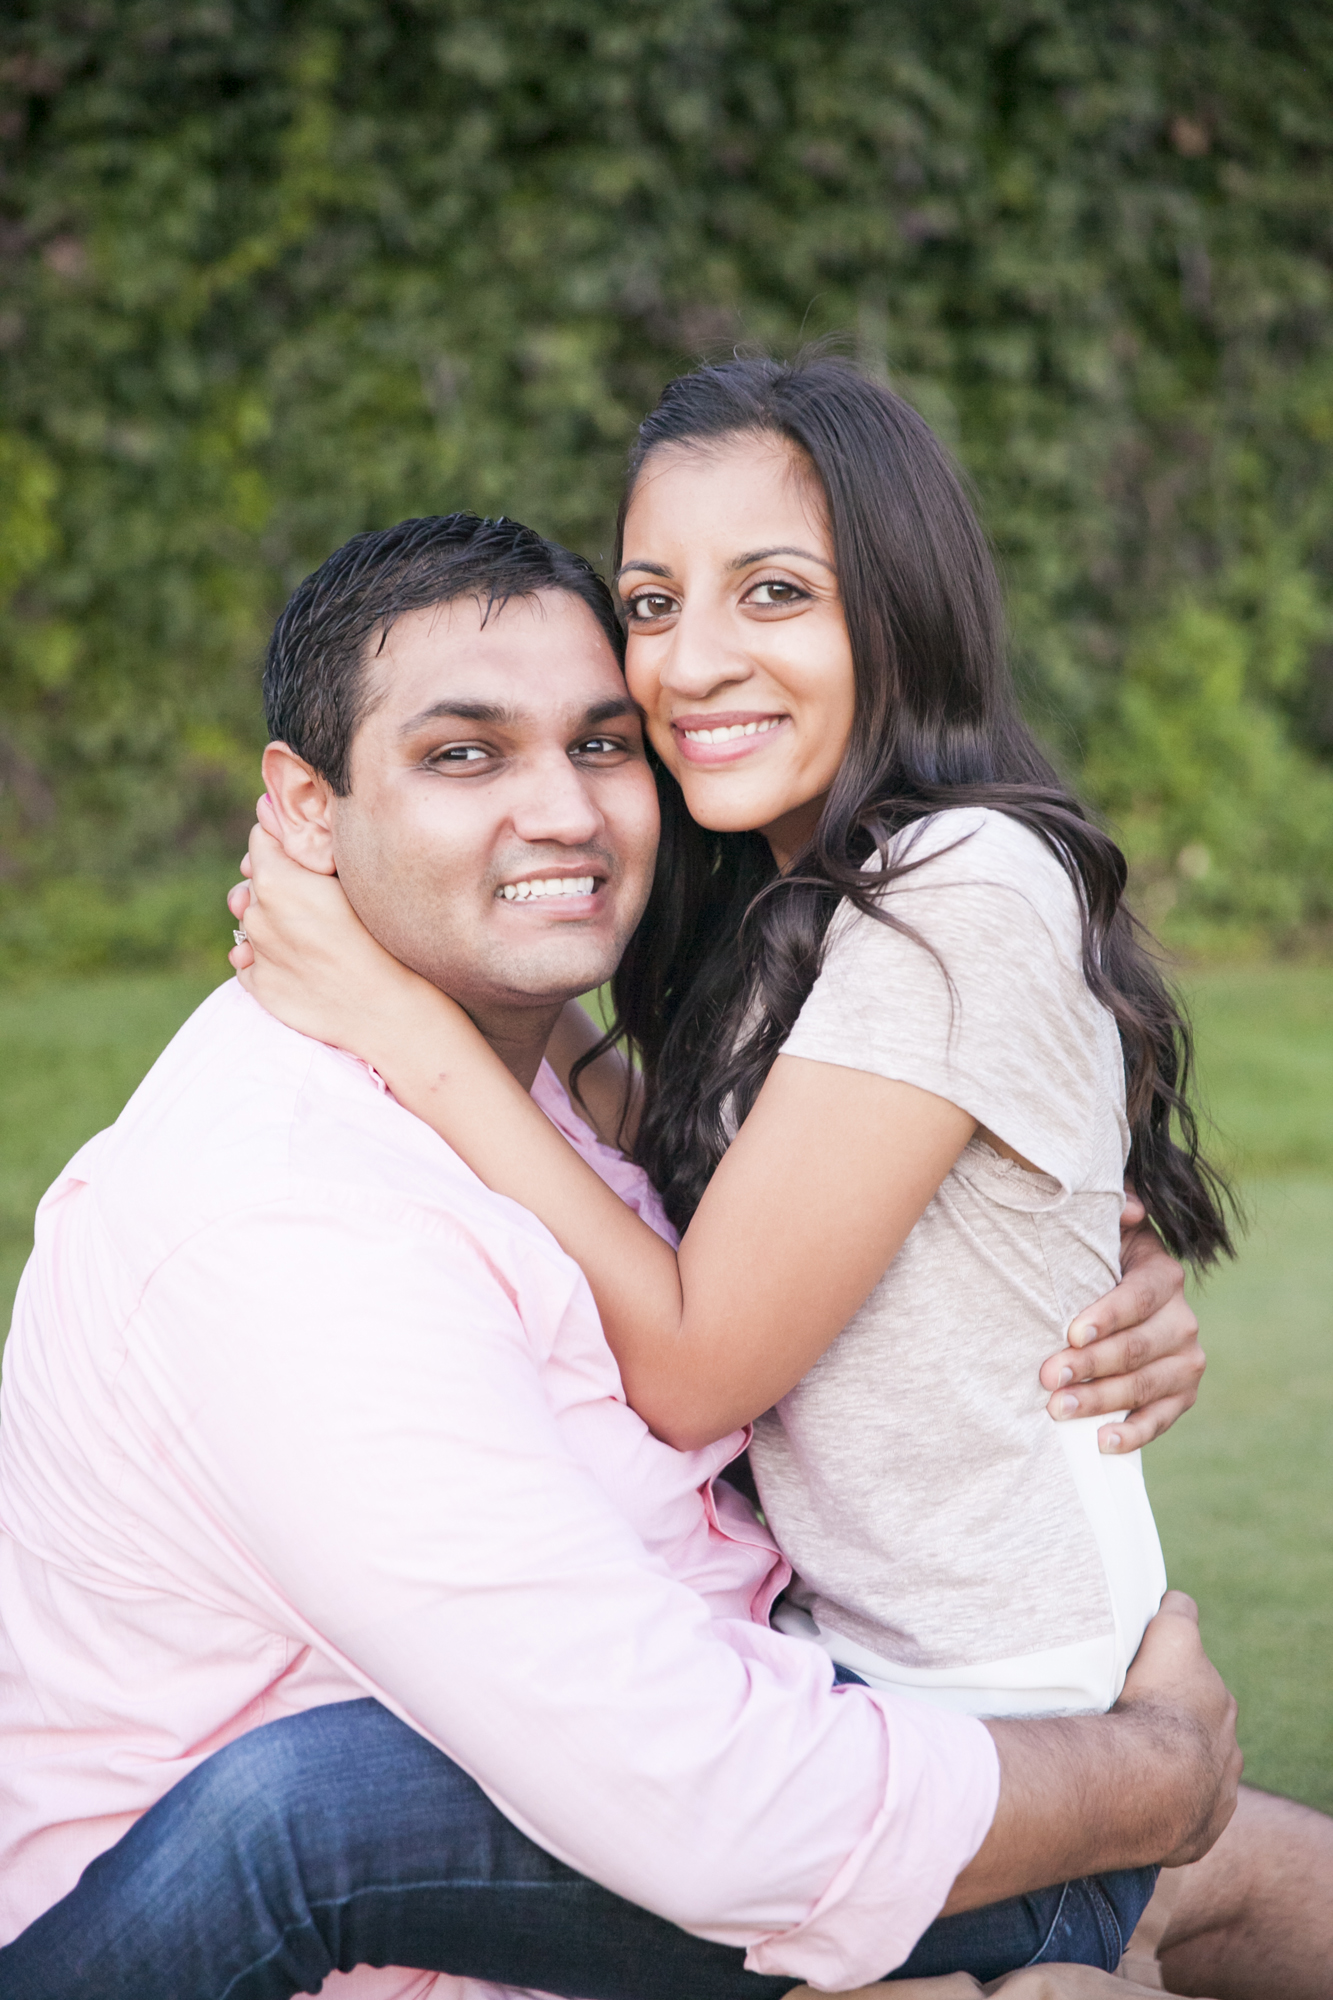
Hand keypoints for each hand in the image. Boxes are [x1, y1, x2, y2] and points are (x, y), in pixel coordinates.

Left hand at [225, 806, 430, 1057]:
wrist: (390, 1011)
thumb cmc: (384, 938)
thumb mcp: (352, 877)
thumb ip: (308, 842)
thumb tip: (268, 808)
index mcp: (275, 879)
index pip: (261, 838)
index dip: (284, 841)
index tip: (304, 853)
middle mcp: (256, 915)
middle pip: (255, 881)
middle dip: (277, 883)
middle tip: (316, 899)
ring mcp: (256, 955)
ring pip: (252, 923)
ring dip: (272, 922)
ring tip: (313, 936)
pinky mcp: (260, 989)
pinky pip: (252, 963)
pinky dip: (270, 960)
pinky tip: (304, 964)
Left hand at [1039, 1194, 1203, 1454]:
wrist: (1115, 1297)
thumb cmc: (1095, 1261)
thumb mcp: (1102, 1233)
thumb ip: (1112, 1216)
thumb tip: (1129, 1209)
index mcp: (1164, 1276)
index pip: (1140, 1297)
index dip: (1108, 1316)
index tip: (1072, 1332)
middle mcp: (1183, 1320)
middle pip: (1138, 1348)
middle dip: (1091, 1365)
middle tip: (1048, 1377)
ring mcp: (1186, 1361)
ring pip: (1146, 1385)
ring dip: (1102, 1400)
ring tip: (1058, 1410)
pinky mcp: (1182, 1395)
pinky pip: (1162, 1418)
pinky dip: (1134, 1433)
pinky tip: (1103, 1441)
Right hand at [1113, 1592, 1240, 1868]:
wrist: (1149, 1780)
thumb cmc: (1154, 1703)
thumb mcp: (1170, 1637)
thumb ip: (1177, 1612)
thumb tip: (1176, 1599)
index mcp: (1219, 1701)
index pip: (1197, 1677)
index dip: (1169, 1672)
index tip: (1144, 1674)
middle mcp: (1226, 1746)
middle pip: (1194, 1725)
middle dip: (1165, 1719)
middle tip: (1125, 1716)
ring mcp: (1215, 1792)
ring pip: (1191, 1773)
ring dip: (1164, 1766)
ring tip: (1124, 1761)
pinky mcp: (1200, 1832)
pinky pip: (1180, 1817)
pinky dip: (1161, 1807)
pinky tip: (1132, 1798)